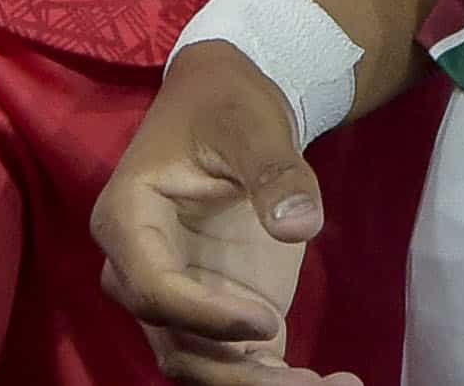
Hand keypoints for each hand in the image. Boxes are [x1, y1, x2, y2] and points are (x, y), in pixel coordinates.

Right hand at [90, 43, 354, 385]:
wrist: (232, 108)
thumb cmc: (228, 106)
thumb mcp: (252, 124)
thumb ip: (274, 170)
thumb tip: (301, 224)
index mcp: (127, 220)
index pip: (150, 288)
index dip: (203, 315)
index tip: (266, 320)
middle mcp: (142, 271)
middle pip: (174, 346)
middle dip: (237, 374)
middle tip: (309, 385)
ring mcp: (182, 297)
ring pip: (204, 366)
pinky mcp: (220, 311)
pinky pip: (238, 362)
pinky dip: (278, 380)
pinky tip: (336, 381)